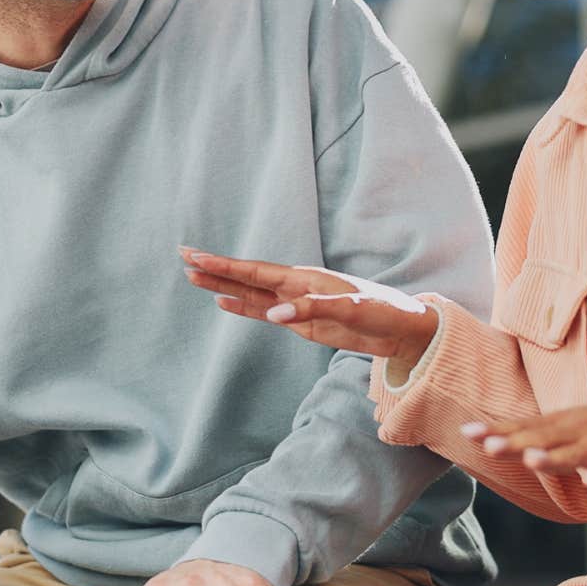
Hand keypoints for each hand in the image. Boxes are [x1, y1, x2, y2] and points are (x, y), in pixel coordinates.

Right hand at [180, 248, 436, 363]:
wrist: (402, 329)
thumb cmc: (383, 311)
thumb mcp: (351, 309)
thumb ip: (312, 310)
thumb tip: (273, 316)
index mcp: (305, 278)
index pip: (256, 270)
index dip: (225, 264)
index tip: (197, 255)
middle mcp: (295, 286)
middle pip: (247, 276)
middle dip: (216, 268)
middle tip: (184, 258)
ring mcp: (296, 304)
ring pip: (250, 293)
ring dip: (223, 286)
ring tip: (193, 278)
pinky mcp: (301, 322)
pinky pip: (263, 311)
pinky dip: (242, 307)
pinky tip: (223, 301)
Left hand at [463, 393, 586, 491]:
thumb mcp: (582, 423)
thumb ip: (551, 440)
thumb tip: (521, 451)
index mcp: (566, 422)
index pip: (526, 425)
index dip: (498, 429)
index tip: (468, 432)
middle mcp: (579, 432)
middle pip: (542, 438)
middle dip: (515, 442)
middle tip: (487, 444)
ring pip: (573, 454)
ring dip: (553, 457)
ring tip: (531, 460)